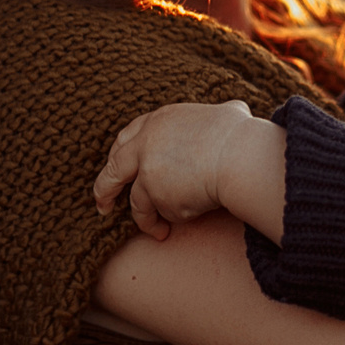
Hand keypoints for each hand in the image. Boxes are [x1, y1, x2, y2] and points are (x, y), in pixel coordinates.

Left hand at [93, 101, 279, 241]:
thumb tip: (238, 112)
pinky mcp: (157, 196)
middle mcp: (145, 145)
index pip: (128, 138)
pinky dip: (178, 218)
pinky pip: (166, 214)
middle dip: (104, 190)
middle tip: (103, 205)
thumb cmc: (242, 135)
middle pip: (114, 170)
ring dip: (146, 220)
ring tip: (158, 232)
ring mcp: (148, 172)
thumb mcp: (226, 114)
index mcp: (158, 121)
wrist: (240, 156)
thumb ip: (219, 116)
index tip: (118, 168)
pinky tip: (195, 215)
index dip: (121, 155)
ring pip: (138, 203)